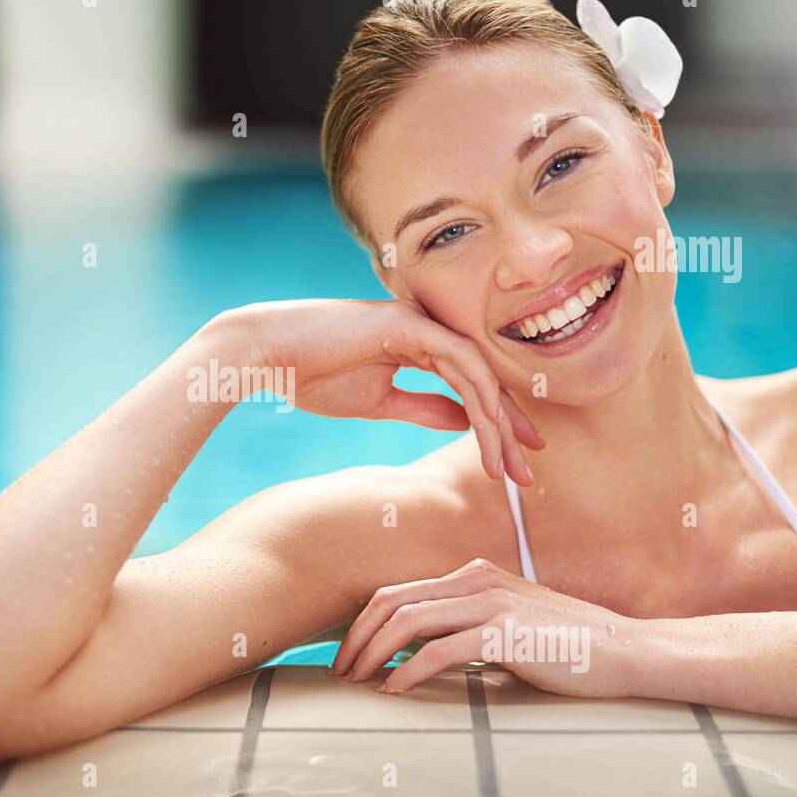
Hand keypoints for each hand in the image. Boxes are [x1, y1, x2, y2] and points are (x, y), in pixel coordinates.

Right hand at [207, 299, 543, 485]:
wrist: (269, 354)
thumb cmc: (313, 374)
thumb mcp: (379, 401)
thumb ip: (423, 408)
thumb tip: (464, 421)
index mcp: (418, 343)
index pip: (471, 384)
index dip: (496, 422)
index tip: (513, 461)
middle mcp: (427, 328)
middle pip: (484, 380)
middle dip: (509, 429)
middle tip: (527, 474)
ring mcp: (421, 322)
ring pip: (479, 374)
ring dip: (498, 423)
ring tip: (508, 466)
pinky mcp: (411, 324)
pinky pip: (460, 362)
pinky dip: (477, 398)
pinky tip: (487, 433)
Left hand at [329, 558, 642, 697]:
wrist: (623, 650)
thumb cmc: (565, 644)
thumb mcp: (509, 623)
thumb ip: (469, 627)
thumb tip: (422, 651)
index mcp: (473, 575)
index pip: (400, 592)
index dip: (365, 622)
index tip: (348, 653)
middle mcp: (476, 581)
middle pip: (392, 601)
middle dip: (357, 636)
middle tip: (340, 669)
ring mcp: (490, 603)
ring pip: (408, 621)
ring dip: (373, 653)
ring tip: (359, 680)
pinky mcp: (503, 633)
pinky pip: (439, 650)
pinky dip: (408, 671)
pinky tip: (395, 689)